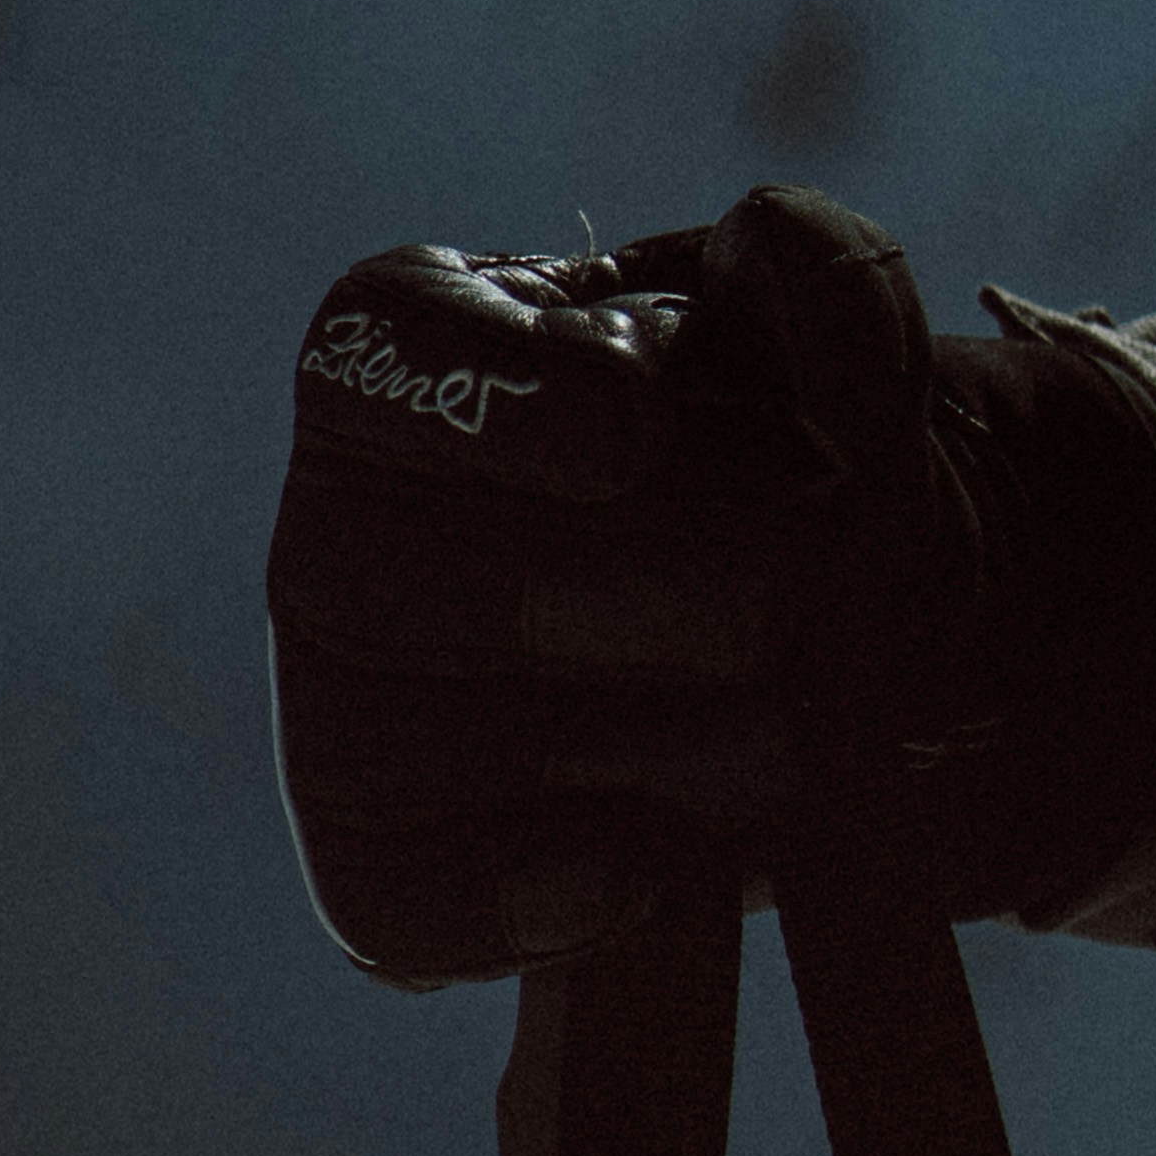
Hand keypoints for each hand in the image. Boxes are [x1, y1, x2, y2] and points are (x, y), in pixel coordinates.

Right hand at [264, 184, 967, 984]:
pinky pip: (399, 900)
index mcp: (415, 346)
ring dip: (633, 737)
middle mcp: (337, 523)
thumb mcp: (824, 345)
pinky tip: (651, 870)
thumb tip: (775, 256)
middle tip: (795, 605)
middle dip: (628, 594)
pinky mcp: (371, 867)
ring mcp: (331, 707)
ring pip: (408, 740)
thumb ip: (821, 284)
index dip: (500, 399)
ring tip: (793, 722)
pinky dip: (525, 898)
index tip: (636, 432)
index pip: (388, 351)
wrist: (810, 644)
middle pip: (397, 570)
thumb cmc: (780, 453)